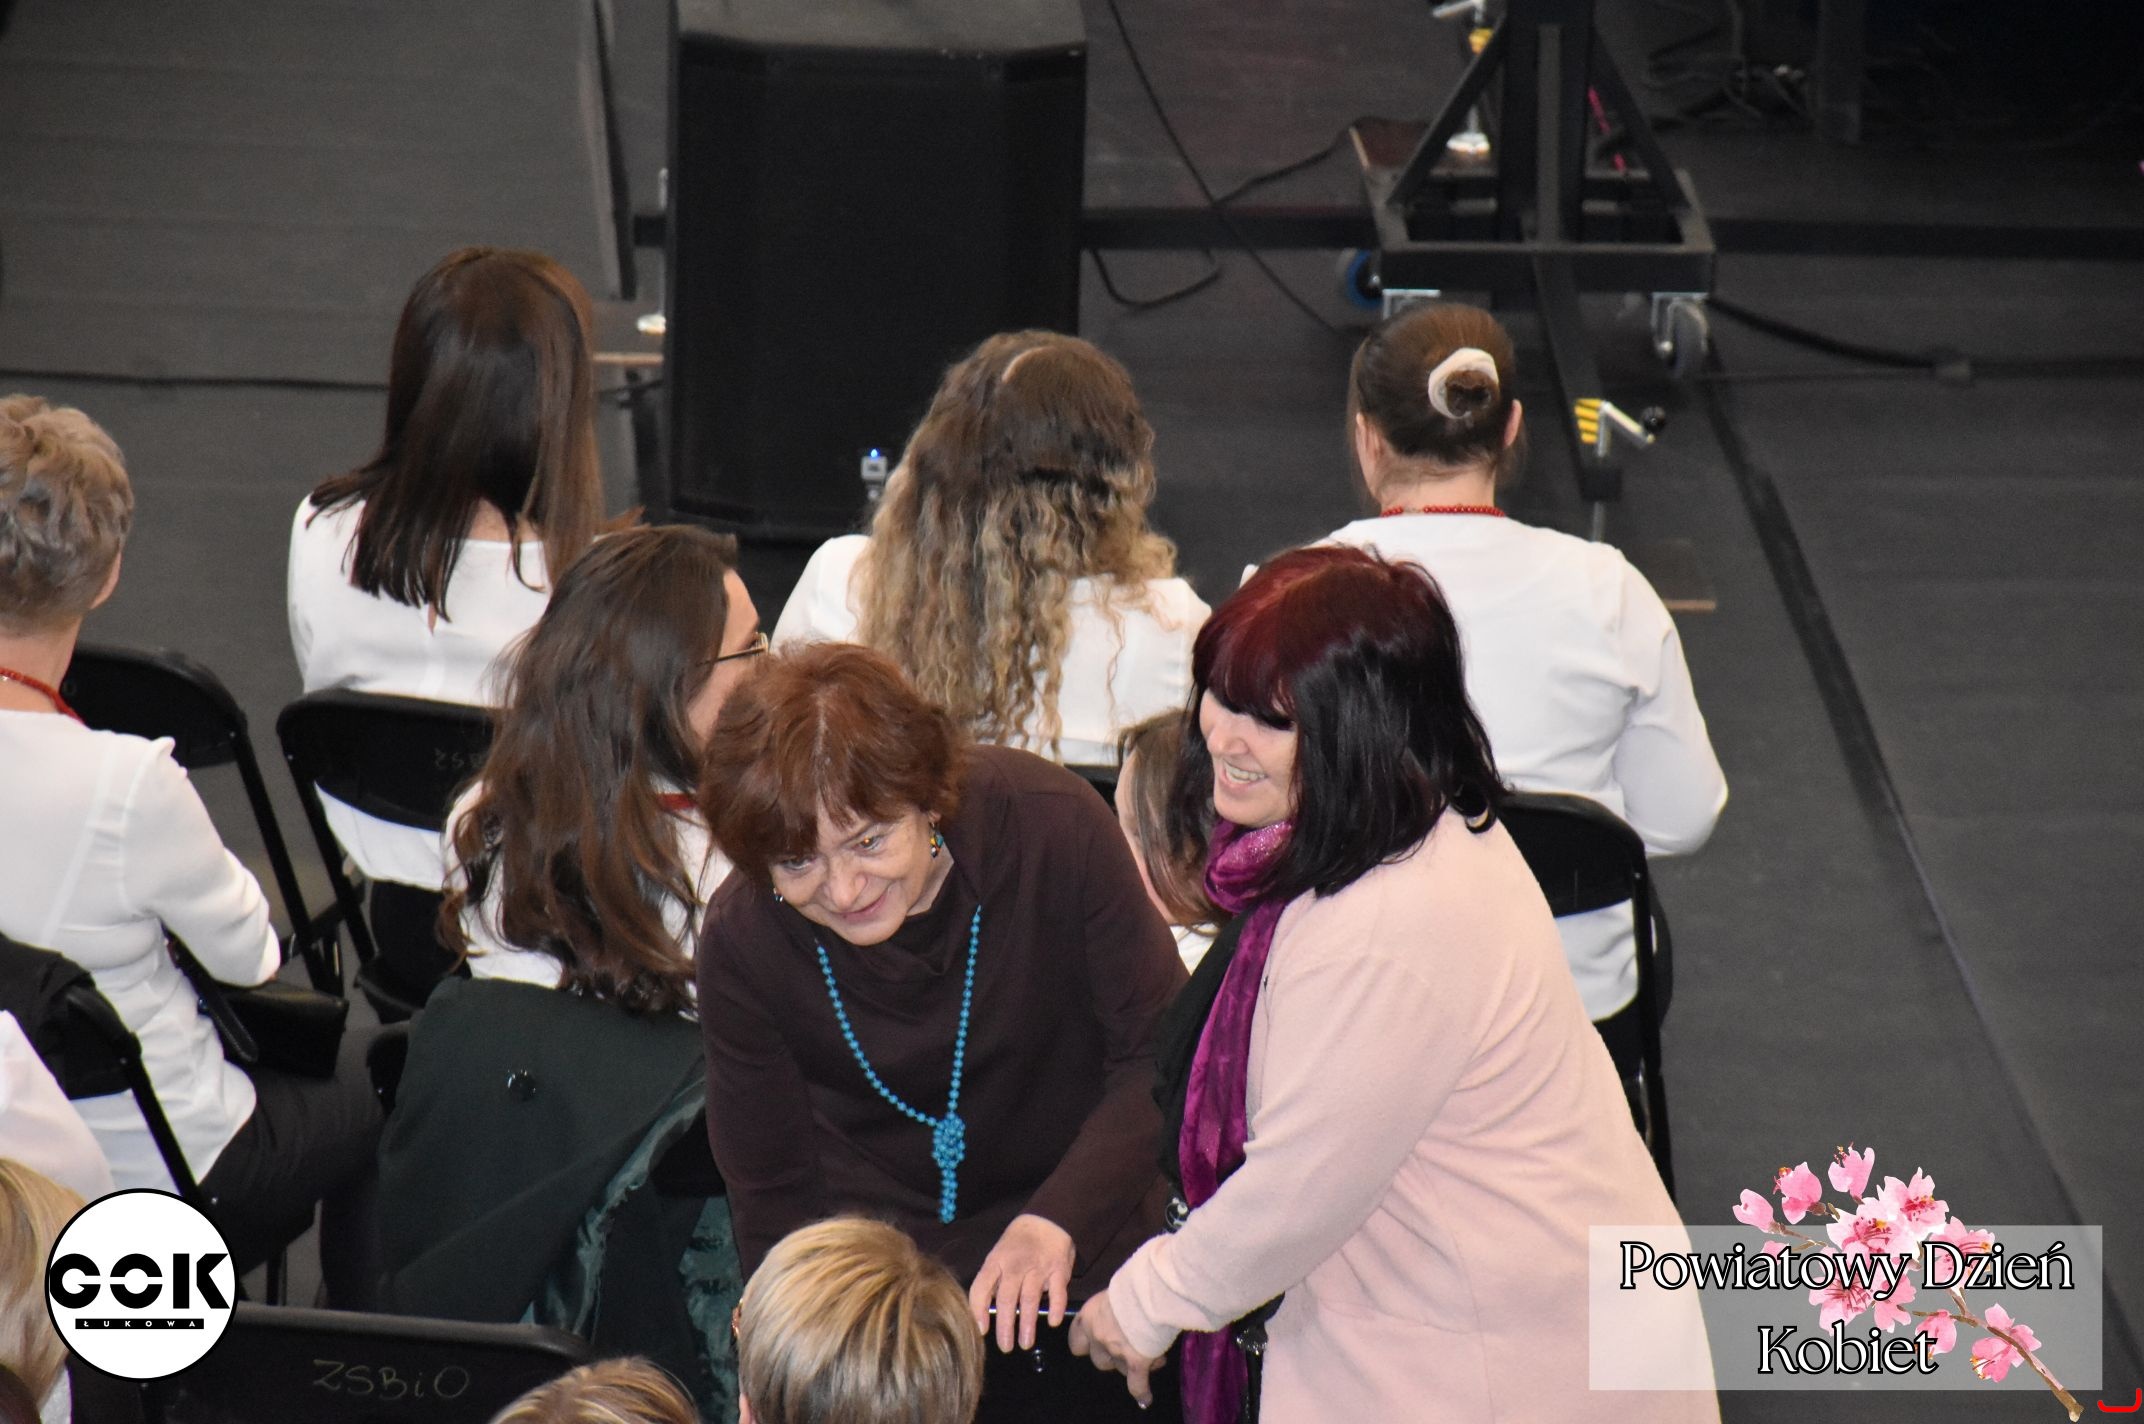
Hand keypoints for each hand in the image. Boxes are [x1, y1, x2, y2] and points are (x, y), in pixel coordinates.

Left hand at [968, 1213, 1074, 1350]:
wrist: (1047, 1220)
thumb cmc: (1017, 1243)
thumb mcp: (998, 1255)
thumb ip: (992, 1280)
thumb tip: (983, 1312)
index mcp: (995, 1262)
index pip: (981, 1288)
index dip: (978, 1311)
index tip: (981, 1331)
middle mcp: (1015, 1266)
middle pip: (1006, 1298)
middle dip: (1005, 1326)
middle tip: (1005, 1347)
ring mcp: (1038, 1268)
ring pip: (1030, 1299)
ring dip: (1027, 1323)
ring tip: (1025, 1343)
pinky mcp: (1058, 1270)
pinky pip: (1057, 1292)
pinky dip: (1055, 1308)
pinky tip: (1052, 1322)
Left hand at [1069, 1288, 1162, 1408]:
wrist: (1152, 1291)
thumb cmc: (1134, 1284)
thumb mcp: (1115, 1292)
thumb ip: (1112, 1308)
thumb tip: (1121, 1314)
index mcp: (1089, 1316)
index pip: (1076, 1340)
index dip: (1085, 1344)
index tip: (1093, 1342)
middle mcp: (1098, 1336)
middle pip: (1098, 1359)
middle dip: (1111, 1355)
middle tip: (1126, 1346)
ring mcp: (1116, 1351)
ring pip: (1119, 1368)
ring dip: (1130, 1363)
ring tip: (1151, 1353)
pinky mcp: (1135, 1362)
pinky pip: (1137, 1383)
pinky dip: (1141, 1391)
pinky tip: (1144, 1398)